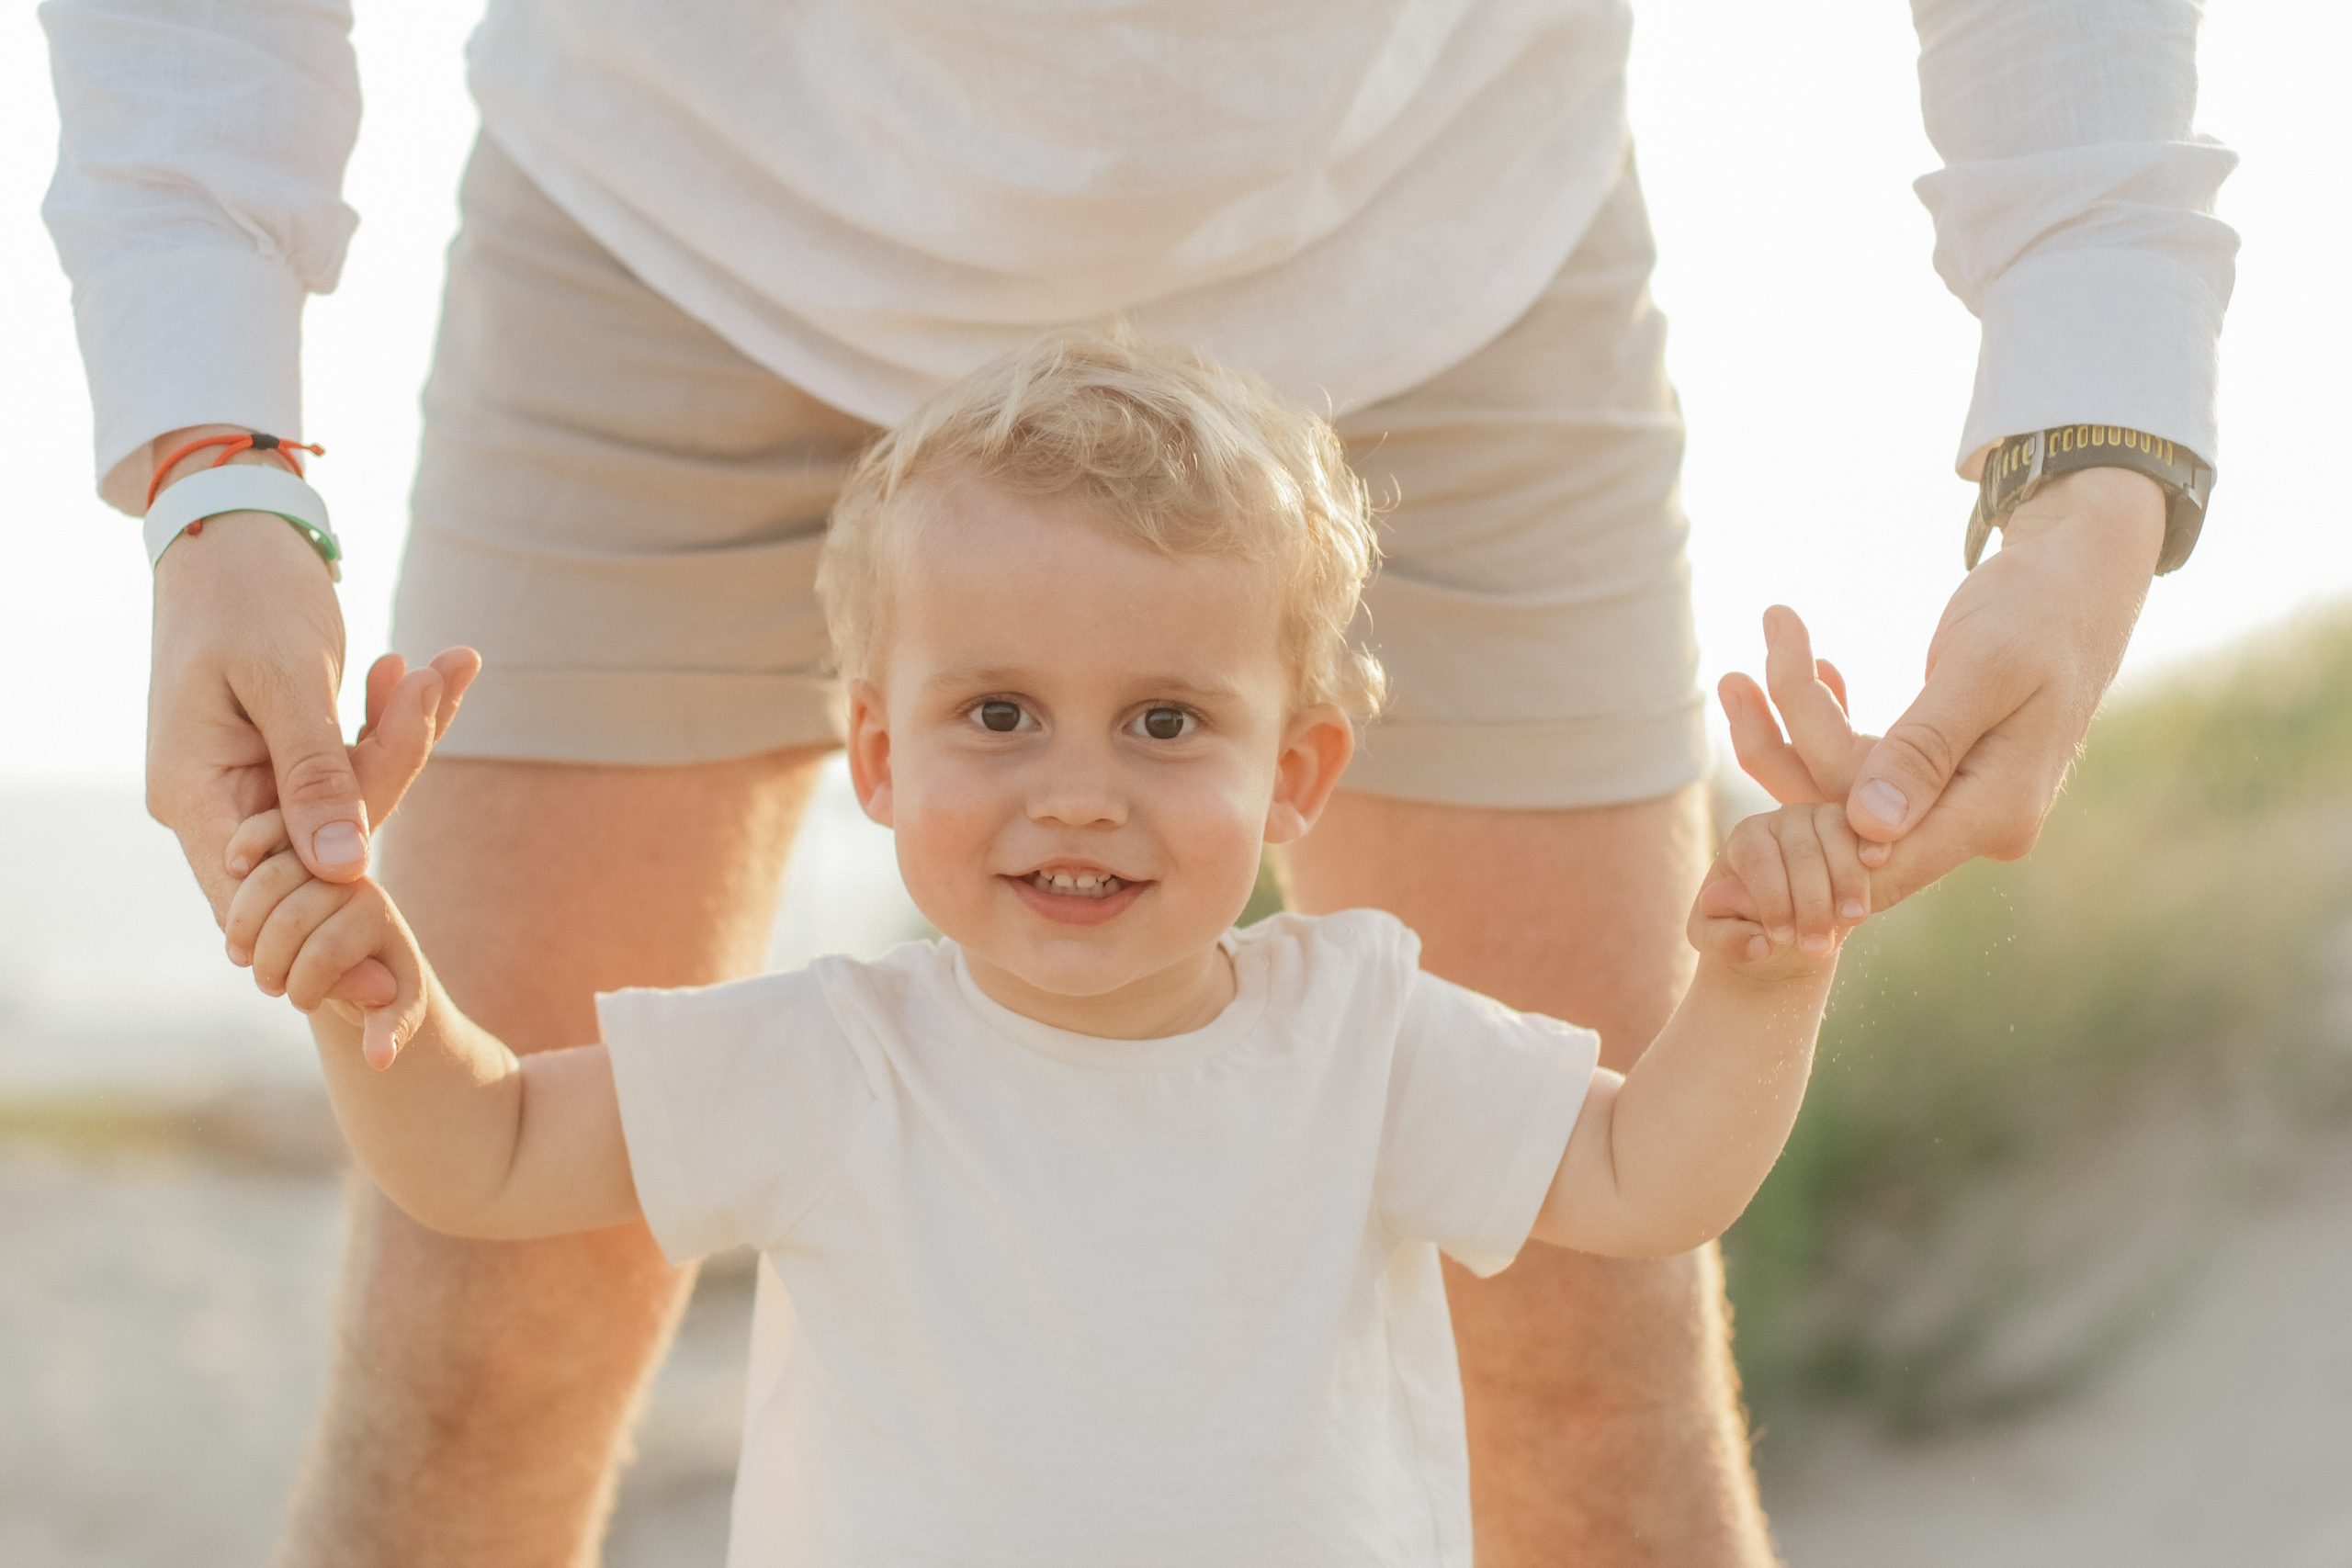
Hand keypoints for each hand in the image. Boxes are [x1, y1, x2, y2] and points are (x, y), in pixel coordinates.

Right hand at [144, 421, 474, 980]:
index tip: (393, 962)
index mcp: (195, 793)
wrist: (223, 528)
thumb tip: (344, 872)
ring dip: (406, 734)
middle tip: (438, 686)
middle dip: (391, 771)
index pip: (257, 893)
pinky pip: (356, 762)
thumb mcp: (284, 680)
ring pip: (351, 799)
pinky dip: (398, 721)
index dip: (323, 927)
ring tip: (450, 660)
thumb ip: (316, 774)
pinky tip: (446, 666)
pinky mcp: (290, 754)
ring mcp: (255, 778)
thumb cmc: (241, 591)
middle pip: (321, 845)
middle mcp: (219, 798)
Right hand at [223, 857, 427, 1069]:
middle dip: (270, 965)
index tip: (305, 1006)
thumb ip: (390, 1029)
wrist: (362, 948)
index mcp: (376, 912)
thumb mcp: (395, 1008)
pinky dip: (233, 895)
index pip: (325, 952)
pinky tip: (235, 933)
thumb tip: (379, 1059)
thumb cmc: (380, 983)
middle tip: (271, 988)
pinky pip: (245, 856)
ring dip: (242, 933)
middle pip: (290, 918)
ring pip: (262, 883)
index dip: (304, 990)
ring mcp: (314, 858)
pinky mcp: (284, 849)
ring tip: (245, 962)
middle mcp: (349, 877)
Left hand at [1688, 803, 1870, 978]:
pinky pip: (1867, 829)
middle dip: (1811, 903)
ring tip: (1849, 921)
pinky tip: (1878, 865)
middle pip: (1801, 852)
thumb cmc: (1746, 929)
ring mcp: (1824, 819)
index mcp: (1746, 838)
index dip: (1772, 899)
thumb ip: (1724, 941)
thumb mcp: (1719, 940)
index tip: (1781, 936)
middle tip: (1815, 947)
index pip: (1759, 860)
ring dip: (1847, 881)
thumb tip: (1758, 944)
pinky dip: (1874, 843)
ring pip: (1837, 837)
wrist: (1790, 929)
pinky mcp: (1856, 829)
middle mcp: (1784, 820)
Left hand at [1725, 468, 2164, 906]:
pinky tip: (1805, 664)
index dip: (1807, 833)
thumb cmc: (2039, 608)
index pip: (1882, 858)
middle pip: (1849, 819)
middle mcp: (1977, 823)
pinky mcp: (1937, 772)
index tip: (1747, 750)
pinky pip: (1861, 766)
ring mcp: (1957, 801)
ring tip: (1738, 669)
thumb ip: (1926, 748)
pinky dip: (1824, 720)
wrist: (2079, 578)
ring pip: (1845, 790)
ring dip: (1791, 727)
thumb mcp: (1983, 669)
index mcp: (1997, 813)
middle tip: (1731, 677)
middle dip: (1783, 747)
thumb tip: (1869, 829)